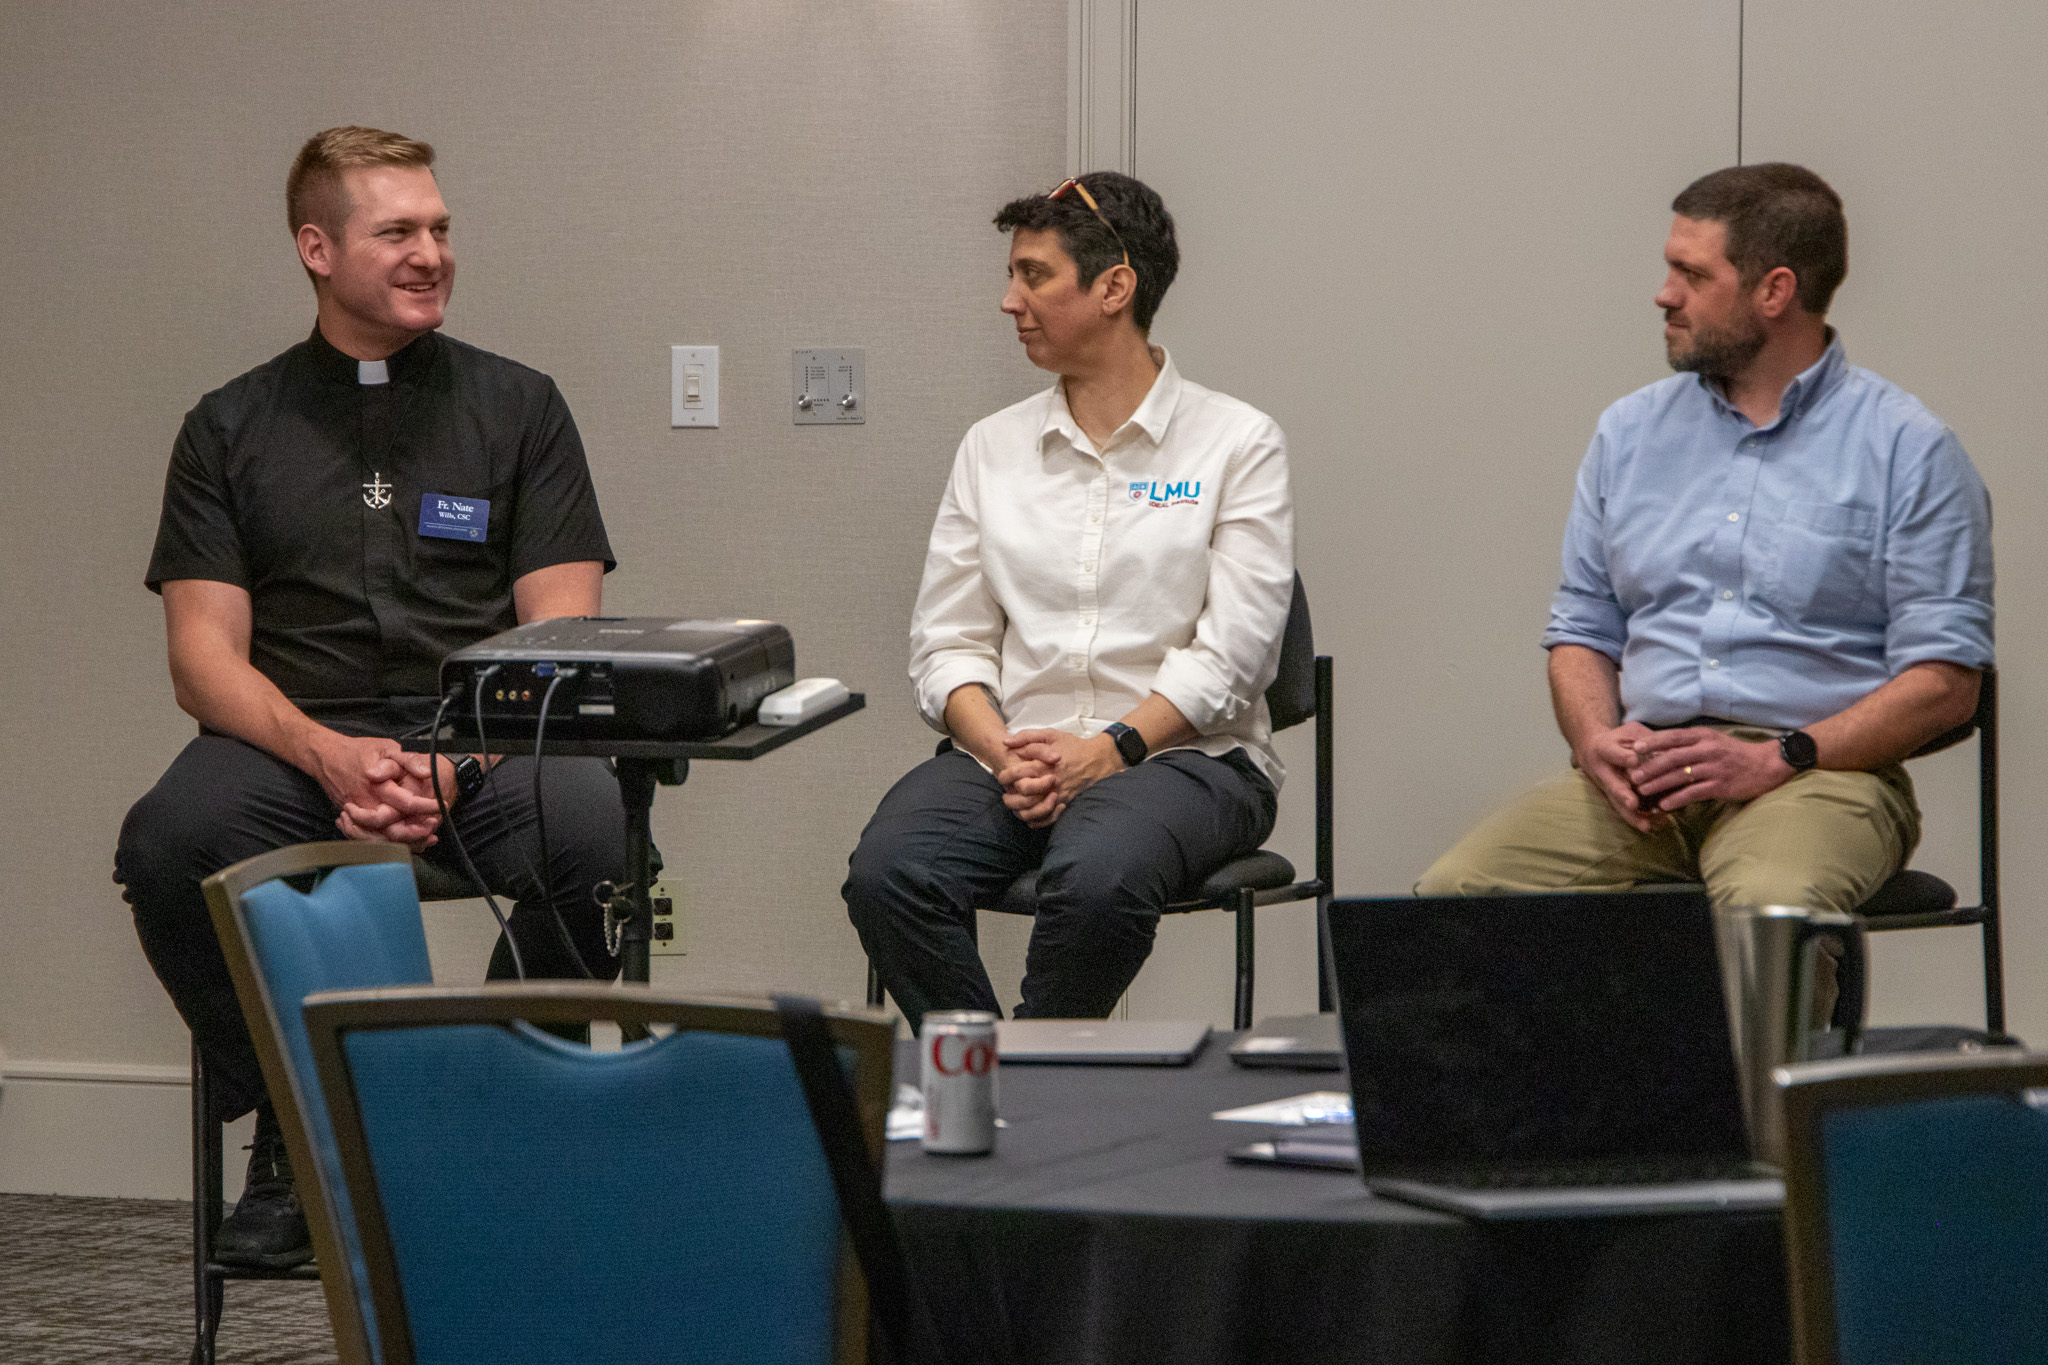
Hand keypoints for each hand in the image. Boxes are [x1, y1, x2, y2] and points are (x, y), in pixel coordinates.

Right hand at [305, 735, 442, 848]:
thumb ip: (408, 760)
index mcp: (377, 786)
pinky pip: (371, 838)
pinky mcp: (353, 820)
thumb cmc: (358, 751)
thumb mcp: (386, 747)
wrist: (326, 757)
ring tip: (426, 836)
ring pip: (382, 839)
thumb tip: (427, 773)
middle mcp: (366, 805)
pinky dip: (390, 843)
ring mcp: (358, 815)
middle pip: (393, 830)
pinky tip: (407, 841)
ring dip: (406, 842)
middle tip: (433, 824)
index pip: (406, 803)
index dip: (427, 806)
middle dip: (417, 831)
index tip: (441, 805)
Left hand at [1000, 729, 1124, 827]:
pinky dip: (1036, 819)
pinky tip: (1030, 812)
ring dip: (1020, 809)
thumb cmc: (1073, 746)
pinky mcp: (1065, 803)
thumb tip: (1006, 742)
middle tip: (1006, 793)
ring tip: (1015, 804)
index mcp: (1044, 764)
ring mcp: (1058, 795)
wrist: (1099, 759)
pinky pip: (1047, 818)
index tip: (1002, 776)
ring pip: (1033, 811)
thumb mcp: (1051, 735)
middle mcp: (1050, 782)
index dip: (1006, 775)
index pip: (1018, 773)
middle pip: (1023, 795)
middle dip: (1010, 796)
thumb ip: (1027, 737)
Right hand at [1572, 721, 1661, 832]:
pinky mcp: (1610, 797)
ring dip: (1630, 815)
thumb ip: (1646, 740)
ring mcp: (1605, 787)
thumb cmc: (1618, 738)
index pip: (1612, 753)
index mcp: (1604, 748)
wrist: (1590, 748)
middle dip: (1622, 795)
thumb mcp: (1629, 732)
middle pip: (1611, 784)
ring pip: (1616, 803)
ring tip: (1645, 826)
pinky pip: (1622, 810)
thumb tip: (1670, 752)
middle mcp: (1601, 770)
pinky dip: (1636, 818)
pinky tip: (1651, 826)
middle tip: (1633, 804)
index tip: (1633, 760)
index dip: (1622, 757)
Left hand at [1628, 727, 1795, 811]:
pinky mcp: (1721, 785)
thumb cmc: (1734, 753)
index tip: (1634, 748)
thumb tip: (1661, 749)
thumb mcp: (1713, 741)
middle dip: (1650, 767)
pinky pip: (1694, 792)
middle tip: (1633, 776)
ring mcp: (1715, 768)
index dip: (1653, 742)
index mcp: (1704, 736)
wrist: (1767, 765)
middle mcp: (1708, 750)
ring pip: (1681, 775)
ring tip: (1642, 791)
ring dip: (1659, 783)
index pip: (1673, 737)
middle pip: (1673, 757)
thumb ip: (1691, 744)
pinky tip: (1664, 804)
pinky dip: (1677, 798)